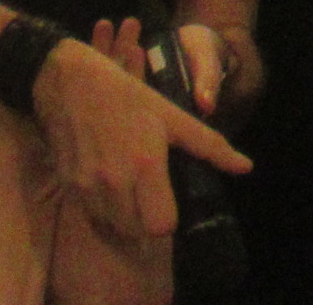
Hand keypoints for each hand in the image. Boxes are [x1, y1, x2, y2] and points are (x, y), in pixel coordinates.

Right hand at [37, 21, 252, 241]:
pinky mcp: (68, 185)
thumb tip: (245, 168)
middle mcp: (113, 182)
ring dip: (125, 217)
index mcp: (144, 164)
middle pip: (137, 231)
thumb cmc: (125, 95)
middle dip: (147, 219)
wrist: (67, 82)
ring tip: (133, 190)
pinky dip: (103, 208)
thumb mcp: (171, 114)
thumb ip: (209, 146)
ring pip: (113, 225)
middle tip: (152, 197)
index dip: (169, 219)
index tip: (170, 202)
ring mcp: (87, 186)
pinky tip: (111, 184)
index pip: (161, 226)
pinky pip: (92, 213)